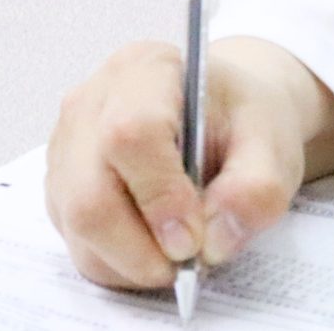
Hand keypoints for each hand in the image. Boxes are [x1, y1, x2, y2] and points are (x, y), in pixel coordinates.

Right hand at [47, 38, 323, 291]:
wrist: (221, 119)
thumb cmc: (242, 122)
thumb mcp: (273, 144)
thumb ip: (256, 189)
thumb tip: (214, 240)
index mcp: (146, 70)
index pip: (132, 134)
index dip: (160, 197)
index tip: (193, 238)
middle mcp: (91, 103)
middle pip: (90, 193)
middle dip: (141, 248)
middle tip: (188, 262)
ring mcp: (67, 147)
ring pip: (78, 227)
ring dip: (132, 261)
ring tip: (178, 251)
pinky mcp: (60, 188)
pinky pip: (78, 244)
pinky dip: (120, 264)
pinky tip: (154, 246)